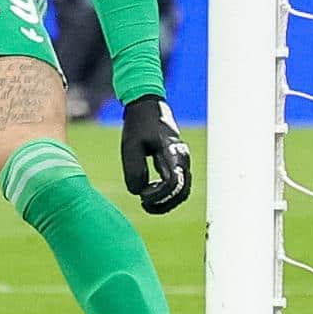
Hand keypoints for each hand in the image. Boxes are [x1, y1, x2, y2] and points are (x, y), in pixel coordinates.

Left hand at [122, 94, 192, 213]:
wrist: (147, 108)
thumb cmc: (138, 125)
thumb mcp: (130, 145)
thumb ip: (134, 169)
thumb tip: (139, 192)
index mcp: (172, 152)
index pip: (174, 182)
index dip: (160, 195)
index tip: (142, 197)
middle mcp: (182, 158)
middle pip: (182, 190)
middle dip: (165, 203)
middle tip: (144, 206)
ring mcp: (182, 161)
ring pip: (182, 189)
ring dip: (167, 201)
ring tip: (146, 205)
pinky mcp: (177, 163)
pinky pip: (178, 184)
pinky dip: (167, 194)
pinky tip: (149, 196)